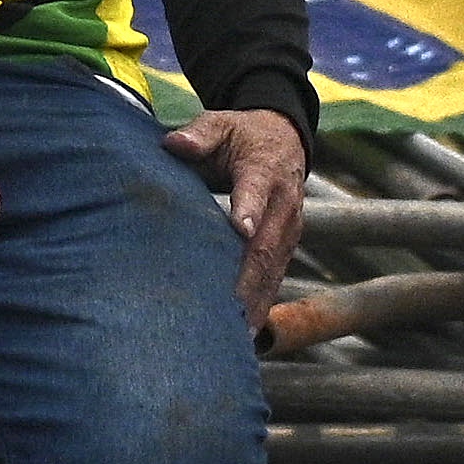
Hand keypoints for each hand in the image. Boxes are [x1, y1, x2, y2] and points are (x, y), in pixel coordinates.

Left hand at [162, 109, 310, 325]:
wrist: (284, 140)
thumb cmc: (242, 135)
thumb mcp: (221, 124)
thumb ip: (199, 135)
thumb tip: (174, 143)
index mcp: (264, 172)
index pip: (256, 193)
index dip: (249, 211)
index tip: (241, 229)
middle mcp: (283, 206)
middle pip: (265, 246)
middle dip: (248, 280)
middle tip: (227, 311)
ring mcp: (288, 231)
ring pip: (272, 272)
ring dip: (255, 304)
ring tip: (234, 338)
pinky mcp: (285, 247)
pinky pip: (274, 280)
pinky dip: (261, 307)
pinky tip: (244, 336)